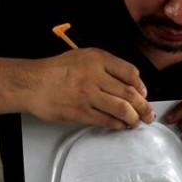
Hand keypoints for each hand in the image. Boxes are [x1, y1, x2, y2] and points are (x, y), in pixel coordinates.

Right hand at [25, 48, 154, 129]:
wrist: (32, 84)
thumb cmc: (56, 70)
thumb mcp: (82, 56)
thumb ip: (105, 65)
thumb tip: (129, 82)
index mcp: (97, 59)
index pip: (130, 73)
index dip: (141, 86)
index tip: (143, 94)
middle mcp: (94, 76)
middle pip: (130, 93)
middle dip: (143, 106)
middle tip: (148, 113)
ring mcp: (88, 96)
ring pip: (121, 109)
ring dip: (134, 118)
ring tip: (137, 122)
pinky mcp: (80, 113)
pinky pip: (106, 120)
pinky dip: (118, 125)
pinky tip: (121, 125)